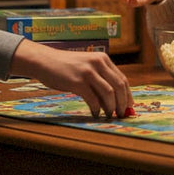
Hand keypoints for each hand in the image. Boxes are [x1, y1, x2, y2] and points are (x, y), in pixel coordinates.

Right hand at [10, 40, 132, 117]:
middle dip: (123, 103)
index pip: (122, 79)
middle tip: (122, 115)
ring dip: (111, 107)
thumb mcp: (87, 66)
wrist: (44, 61)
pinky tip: (95, 113)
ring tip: (109, 115)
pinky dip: (97, 109)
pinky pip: (93, 99)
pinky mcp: (77, 82)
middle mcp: (98, 63)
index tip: (128, 107)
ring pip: (109, 93)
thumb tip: (115, 100)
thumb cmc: (65, 67)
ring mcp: (88, 72)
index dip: (127, 95)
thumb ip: (100, 77)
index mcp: (103, 59)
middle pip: (119, 86)